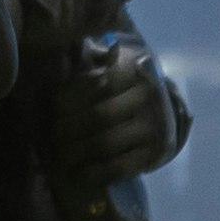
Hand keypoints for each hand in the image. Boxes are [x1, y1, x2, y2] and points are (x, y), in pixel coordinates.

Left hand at [52, 29, 192, 189]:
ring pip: (105, 143)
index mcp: (136, 71)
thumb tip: (72, 47)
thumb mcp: (113, 67)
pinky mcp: (152, 155)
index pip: (99, 84)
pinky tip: (78, 173)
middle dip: (68, 128)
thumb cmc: (123, 88)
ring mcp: (153, 128)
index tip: (55, 107)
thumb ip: (93, 60)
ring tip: (60, 154)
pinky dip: (93, 173)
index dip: (71, 97)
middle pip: (98, 116)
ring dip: (76, 152)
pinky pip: (118, 168)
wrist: (166, 113)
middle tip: (53, 134)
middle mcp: (148, 98)